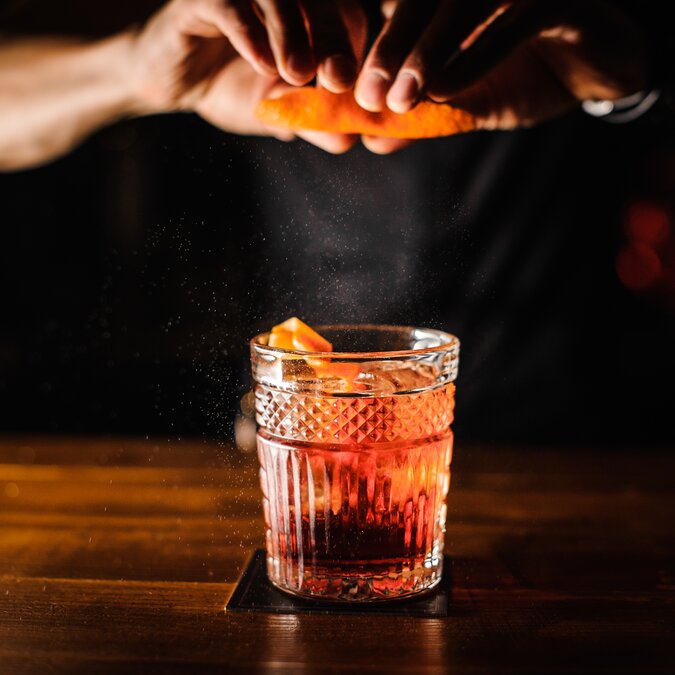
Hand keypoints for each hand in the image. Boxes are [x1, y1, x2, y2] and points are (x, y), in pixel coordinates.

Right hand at [129, 0, 366, 151]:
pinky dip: (249, 33)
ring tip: (297, 74)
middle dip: (333, 39)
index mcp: (305, 13)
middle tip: (338, 78)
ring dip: (291, 32)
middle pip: (319, 0)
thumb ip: (311, 122)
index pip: (346, 17)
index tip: (356, 88)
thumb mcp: (275, 111)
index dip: (355, 49)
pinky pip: (230, 6)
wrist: (171, 82)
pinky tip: (261, 64)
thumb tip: (347, 140)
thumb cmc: (230, 88)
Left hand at [355, 0, 649, 142]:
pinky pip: (513, 20)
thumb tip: (373, 141)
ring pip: (463, 3)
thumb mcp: (467, 101)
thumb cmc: (525, 75)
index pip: (403, 5)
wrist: (598, 70)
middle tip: (368, 96)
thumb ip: (423, 115)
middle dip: (391, 48)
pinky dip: (474, 57)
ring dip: (426, 52)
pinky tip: (444, 90)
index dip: (374, 45)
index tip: (352, 92)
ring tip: (401, 99)